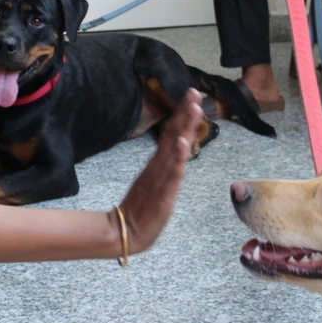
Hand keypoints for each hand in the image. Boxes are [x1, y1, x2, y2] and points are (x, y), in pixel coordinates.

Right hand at [117, 88, 203, 254]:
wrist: (127, 231)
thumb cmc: (142, 209)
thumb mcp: (155, 183)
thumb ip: (162, 167)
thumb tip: (172, 151)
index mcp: (158, 163)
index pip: (172, 133)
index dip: (182, 115)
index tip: (191, 96)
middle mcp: (160, 165)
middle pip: (174, 133)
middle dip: (185, 112)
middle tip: (195, 91)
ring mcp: (161, 176)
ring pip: (175, 147)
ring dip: (184, 126)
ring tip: (193, 107)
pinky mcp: (163, 191)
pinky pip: (172, 171)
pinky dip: (178, 155)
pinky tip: (182, 141)